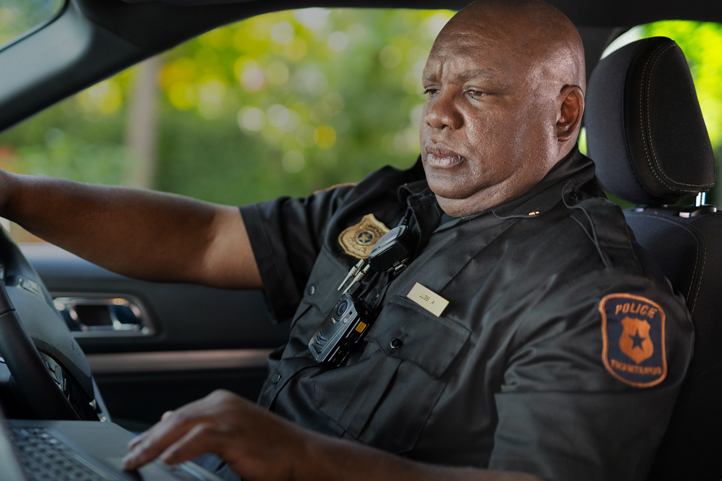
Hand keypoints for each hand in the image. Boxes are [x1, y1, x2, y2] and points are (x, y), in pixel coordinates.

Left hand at [122, 389, 306, 480]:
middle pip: (176, 419)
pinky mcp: (234, 433)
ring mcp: (228, 417)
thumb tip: (172, 421)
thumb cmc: (270, 447)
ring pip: (182, 426)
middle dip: (149, 439)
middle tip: (130, 454)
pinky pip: (201, 439)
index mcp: (220, 403)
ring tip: (138, 459)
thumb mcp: (231, 433)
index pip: (179, 416)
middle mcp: (221, 405)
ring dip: (156, 445)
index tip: (135, 444)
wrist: (301, 453)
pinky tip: (167, 460)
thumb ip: (203, 429)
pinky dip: (181, 449)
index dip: (154, 432)